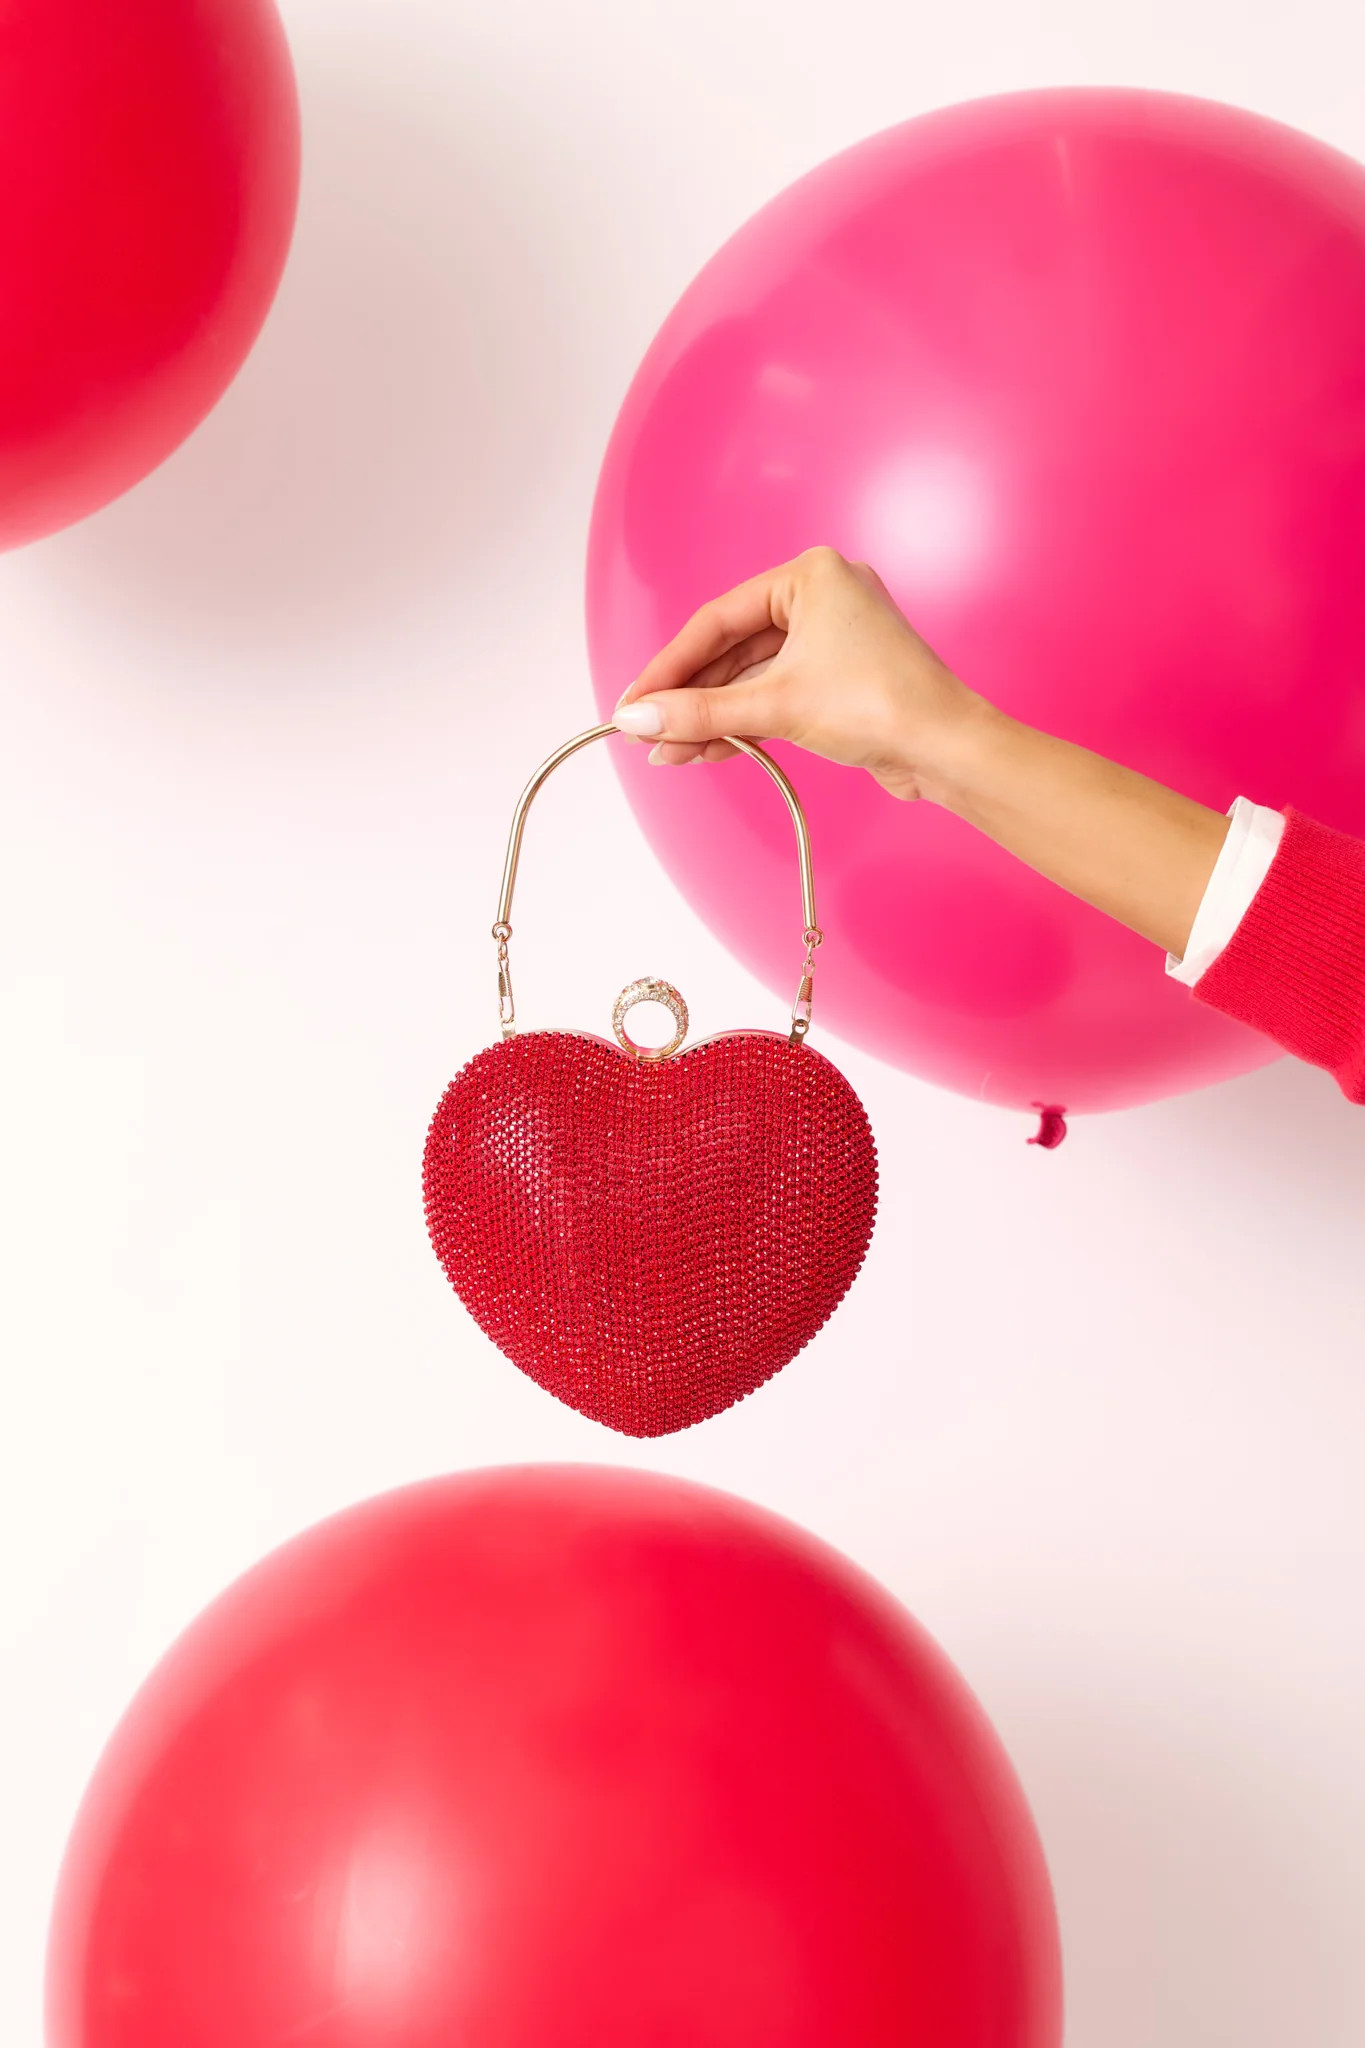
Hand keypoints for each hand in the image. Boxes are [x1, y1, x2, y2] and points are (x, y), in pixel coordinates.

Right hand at [613, 546, 1230, 957]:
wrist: (945, 749)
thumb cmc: (878, 704)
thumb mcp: (774, 704)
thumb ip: (699, 712)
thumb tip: (635, 719)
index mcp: (809, 576)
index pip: (717, 620)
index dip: (669, 666)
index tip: (633, 701)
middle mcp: (821, 598)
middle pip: (732, 650)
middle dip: (689, 698)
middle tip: (643, 731)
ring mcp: (832, 640)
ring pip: (751, 678)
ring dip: (711, 718)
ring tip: (667, 753)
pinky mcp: (839, 680)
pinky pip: (774, 695)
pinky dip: (742, 724)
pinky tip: (703, 752)